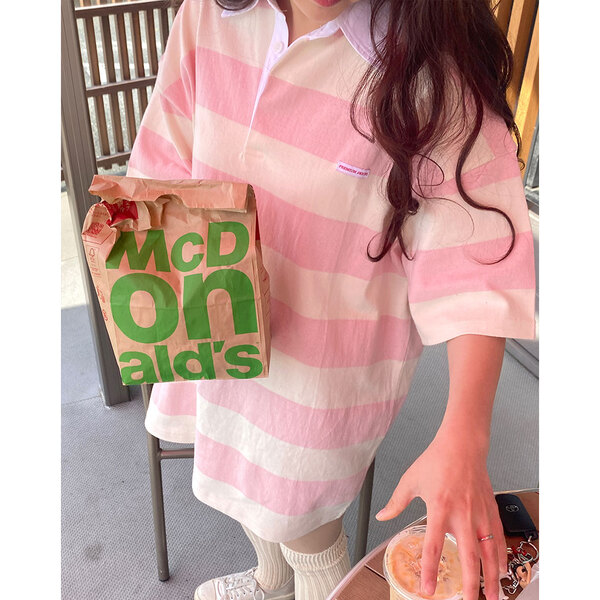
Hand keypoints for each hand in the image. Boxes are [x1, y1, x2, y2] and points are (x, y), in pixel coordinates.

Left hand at [375, 427, 505, 599]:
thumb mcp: (410, 480)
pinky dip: (502, 555)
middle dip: (469, 584)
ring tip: (493, 596)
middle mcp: (462, 514)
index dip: (431, 571)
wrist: (461, 445)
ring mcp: (479, 513)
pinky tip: (502, 569)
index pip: (433, 546)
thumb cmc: (436, 460)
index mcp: (439, 508)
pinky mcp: (490, 509)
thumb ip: (396, 502)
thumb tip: (382, 516)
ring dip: (492, 576)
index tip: (428, 591)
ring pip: (489, 551)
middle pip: (468, 556)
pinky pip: (498, 537)